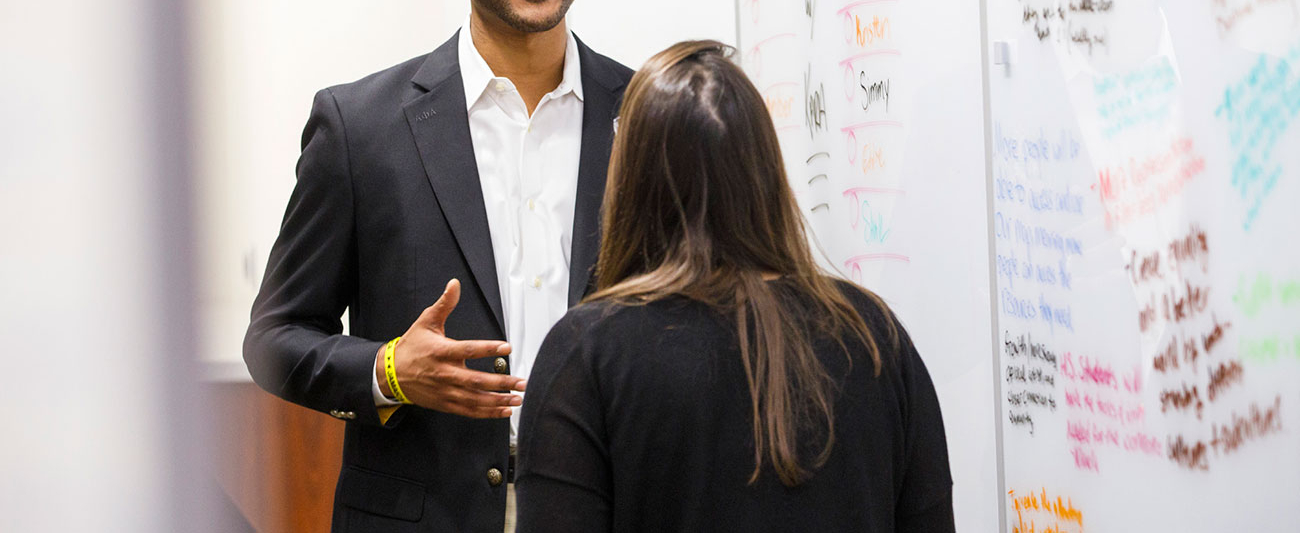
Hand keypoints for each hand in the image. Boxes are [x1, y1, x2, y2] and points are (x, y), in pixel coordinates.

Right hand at [376, 278, 523, 417]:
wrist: (390, 374)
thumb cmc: (411, 347)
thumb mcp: (426, 322)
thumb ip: (444, 304)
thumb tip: (454, 285)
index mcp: (442, 352)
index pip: (469, 350)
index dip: (489, 349)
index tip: (507, 348)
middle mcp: (445, 373)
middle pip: (476, 380)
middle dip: (502, 383)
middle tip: (521, 382)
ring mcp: (446, 391)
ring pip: (475, 399)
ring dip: (498, 400)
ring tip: (517, 399)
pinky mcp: (445, 404)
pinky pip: (469, 410)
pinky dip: (487, 412)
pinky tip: (503, 410)